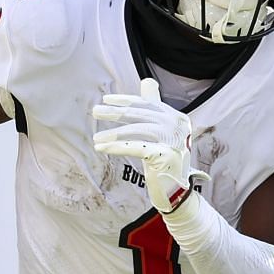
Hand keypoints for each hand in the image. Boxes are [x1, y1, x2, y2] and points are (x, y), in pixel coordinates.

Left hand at [93, 78, 201, 212]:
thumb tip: (147, 81)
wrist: (175, 192)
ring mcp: (174, 141)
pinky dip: (117, 147)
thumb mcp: (160, 131)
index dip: (125, 101)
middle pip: (141, 115)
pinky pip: (136, 147)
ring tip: (96, 138)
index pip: (147, 104)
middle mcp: (178, 126)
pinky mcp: (166, 155)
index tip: (106, 100)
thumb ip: (154, 108)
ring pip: (137, 131)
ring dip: (113, 134)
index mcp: (177, 117)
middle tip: (94, 111)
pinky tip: (102, 147)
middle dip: (115, 113)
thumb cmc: (163, 161)